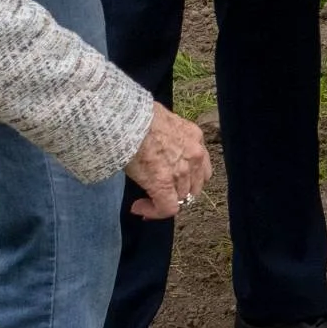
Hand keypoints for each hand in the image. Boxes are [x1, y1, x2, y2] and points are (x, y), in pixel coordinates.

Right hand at [125, 105, 211, 219]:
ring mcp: (182, 170)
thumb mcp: (162, 121)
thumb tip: (155, 145)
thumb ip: (167, 136)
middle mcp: (195, 155)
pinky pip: (167, 208)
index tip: (170, 184)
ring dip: (164, 201)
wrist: (125, 119)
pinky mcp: (164, 183)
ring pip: (180, 198)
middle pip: (194, 185)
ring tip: (145, 200)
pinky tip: (138, 208)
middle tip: (159, 195)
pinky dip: (154, 212)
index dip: (188, 180)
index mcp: (194, 137)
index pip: (201, 167)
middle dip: (178, 192)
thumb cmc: (135, 116)